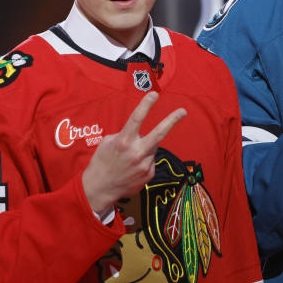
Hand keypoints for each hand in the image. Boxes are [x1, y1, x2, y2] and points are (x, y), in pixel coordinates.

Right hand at [82, 92, 185, 215]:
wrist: (100, 189)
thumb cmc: (102, 162)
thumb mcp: (107, 143)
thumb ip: (125, 134)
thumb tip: (139, 132)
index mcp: (123, 141)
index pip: (137, 119)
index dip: (146, 105)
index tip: (154, 94)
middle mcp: (136, 152)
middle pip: (159, 133)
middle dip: (172, 120)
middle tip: (183, 111)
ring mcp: (144, 164)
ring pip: (153, 148)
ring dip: (145, 148)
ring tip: (130, 158)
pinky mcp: (149, 174)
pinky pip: (151, 160)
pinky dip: (144, 160)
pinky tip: (133, 168)